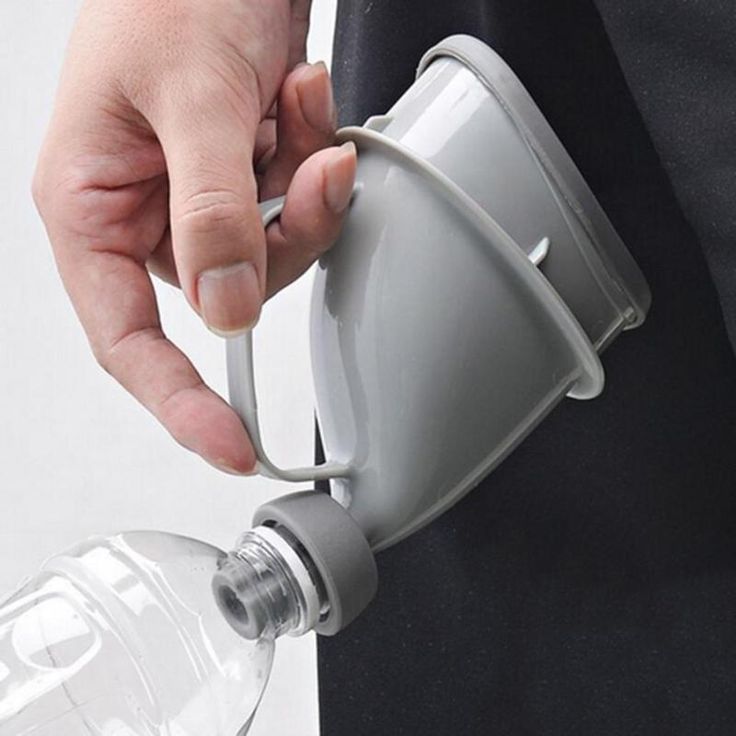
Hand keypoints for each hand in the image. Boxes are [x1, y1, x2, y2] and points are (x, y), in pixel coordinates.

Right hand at [33, 0, 355, 473]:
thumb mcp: (192, 97)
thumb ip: (211, 211)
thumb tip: (226, 311)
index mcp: (91, 205)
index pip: (127, 337)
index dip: (177, 401)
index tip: (230, 448)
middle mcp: (143, 214)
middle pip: (228, 291)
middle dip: (285, 237)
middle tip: (307, 163)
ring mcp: (198, 198)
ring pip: (272, 251)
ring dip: (305, 186)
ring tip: (296, 99)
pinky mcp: (242, 176)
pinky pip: (293, 206)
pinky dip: (312, 157)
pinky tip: (299, 95)